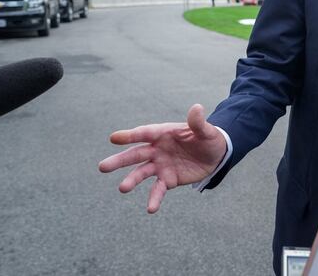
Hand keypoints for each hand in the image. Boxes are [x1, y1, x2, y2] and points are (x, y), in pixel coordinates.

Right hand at [98, 104, 226, 212]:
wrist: (215, 155)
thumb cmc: (208, 138)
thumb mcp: (206, 130)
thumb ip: (198, 122)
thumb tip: (197, 108)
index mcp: (163, 133)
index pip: (144, 133)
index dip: (130, 135)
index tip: (114, 138)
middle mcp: (157, 149)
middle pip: (135, 154)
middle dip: (119, 160)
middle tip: (102, 167)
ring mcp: (160, 165)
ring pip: (142, 173)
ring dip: (132, 180)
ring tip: (123, 188)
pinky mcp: (168, 180)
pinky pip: (158, 190)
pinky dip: (154, 199)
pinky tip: (150, 209)